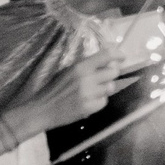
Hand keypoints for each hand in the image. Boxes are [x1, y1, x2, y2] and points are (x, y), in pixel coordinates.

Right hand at [1, 46, 131, 139]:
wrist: (41, 110)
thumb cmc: (54, 88)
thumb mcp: (68, 71)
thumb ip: (87, 65)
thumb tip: (108, 55)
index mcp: (80, 67)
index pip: (107, 55)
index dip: (118, 55)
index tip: (122, 57)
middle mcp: (86, 78)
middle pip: (114, 72)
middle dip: (110, 75)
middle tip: (102, 78)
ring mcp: (88, 94)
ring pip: (110, 87)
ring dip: (104, 89)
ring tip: (91, 91)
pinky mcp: (89, 107)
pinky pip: (104, 101)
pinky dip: (98, 102)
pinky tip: (88, 101)